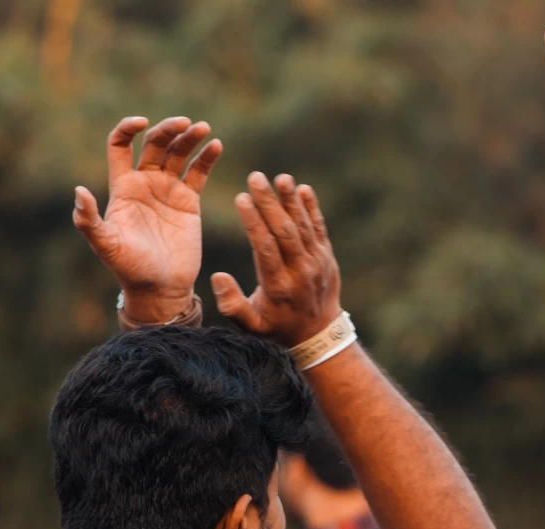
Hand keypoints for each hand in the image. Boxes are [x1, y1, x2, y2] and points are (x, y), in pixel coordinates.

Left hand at [74, 116, 221, 323]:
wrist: (160, 288)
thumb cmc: (129, 268)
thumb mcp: (105, 245)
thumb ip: (88, 220)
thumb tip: (79, 191)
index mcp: (122, 187)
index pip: (121, 145)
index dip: (128, 129)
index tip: (142, 123)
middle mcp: (145, 183)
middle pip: (155, 144)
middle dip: (168, 130)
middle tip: (186, 124)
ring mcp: (168, 191)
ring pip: (179, 154)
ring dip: (190, 139)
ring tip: (204, 129)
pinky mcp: (190, 202)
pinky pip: (199, 174)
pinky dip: (207, 158)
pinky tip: (216, 146)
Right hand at [211, 173, 343, 347]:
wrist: (318, 335)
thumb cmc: (277, 328)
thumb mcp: (251, 326)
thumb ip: (232, 305)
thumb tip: (218, 277)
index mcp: (278, 286)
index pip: (265, 248)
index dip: (254, 222)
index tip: (242, 198)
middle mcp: (300, 272)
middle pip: (285, 232)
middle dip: (270, 203)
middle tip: (256, 177)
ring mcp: (317, 262)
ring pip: (304, 226)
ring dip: (292, 200)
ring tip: (281, 178)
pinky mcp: (326, 256)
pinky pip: (319, 228)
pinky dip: (312, 209)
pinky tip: (303, 189)